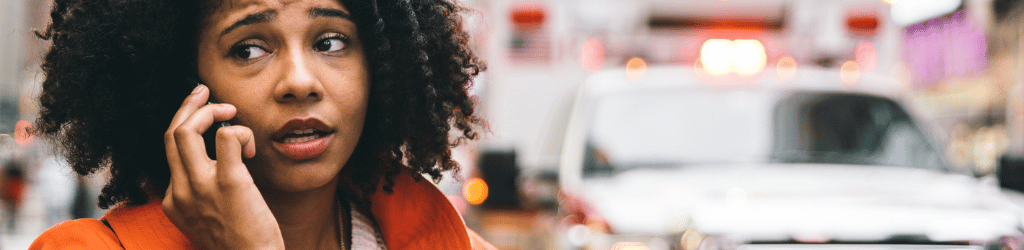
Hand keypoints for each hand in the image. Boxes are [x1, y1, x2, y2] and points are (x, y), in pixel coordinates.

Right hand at [162, 84, 283, 249]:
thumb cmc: (240, 244)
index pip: (169, 151)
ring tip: (230, 111)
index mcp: (173, 201)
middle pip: (171, 134)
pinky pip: (227, 137)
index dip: (185, 126)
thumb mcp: (208, 219)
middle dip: (187, 106)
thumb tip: (218, 163)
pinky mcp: (230, 183)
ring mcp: (203, 187)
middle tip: (205, 92)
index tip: (201, 112)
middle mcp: (181, 192)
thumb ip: (203, 194)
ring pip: (186, 130)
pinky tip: (252, 147)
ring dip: (210, 111)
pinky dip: (239, 131)